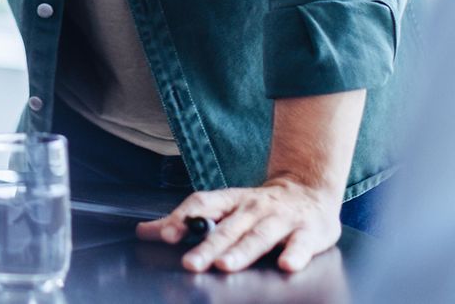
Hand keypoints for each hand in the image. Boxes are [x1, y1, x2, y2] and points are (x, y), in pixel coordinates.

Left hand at [135, 176, 342, 273]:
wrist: (310, 189)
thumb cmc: (259, 206)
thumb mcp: (225, 207)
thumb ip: (188, 220)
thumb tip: (144, 231)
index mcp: (232, 201)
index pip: (204, 204)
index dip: (184, 217)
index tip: (166, 234)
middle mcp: (254, 208)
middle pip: (228, 227)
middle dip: (208, 245)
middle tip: (190, 263)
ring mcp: (281, 219)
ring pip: (259, 236)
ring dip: (242, 251)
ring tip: (225, 265)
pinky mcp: (308, 232)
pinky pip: (301, 244)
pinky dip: (295, 254)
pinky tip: (287, 265)